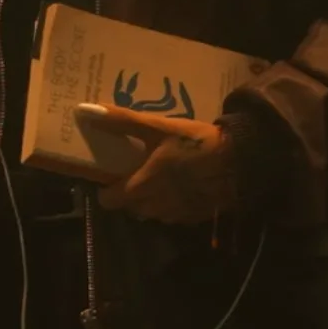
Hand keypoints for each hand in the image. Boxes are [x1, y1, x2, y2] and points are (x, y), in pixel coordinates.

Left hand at [79, 104, 235, 224]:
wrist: (241, 160)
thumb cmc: (195, 143)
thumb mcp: (158, 127)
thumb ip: (122, 121)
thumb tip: (86, 110)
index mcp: (141, 186)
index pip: (109, 201)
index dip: (106, 190)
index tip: (111, 175)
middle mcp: (155, 208)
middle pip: (131, 207)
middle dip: (130, 193)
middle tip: (138, 171)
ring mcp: (176, 215)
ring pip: (152, 213)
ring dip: (151, 200)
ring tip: (161, 178)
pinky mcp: (195, 217)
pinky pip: (174, 215)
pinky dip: (172, 204)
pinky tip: (183, 186)